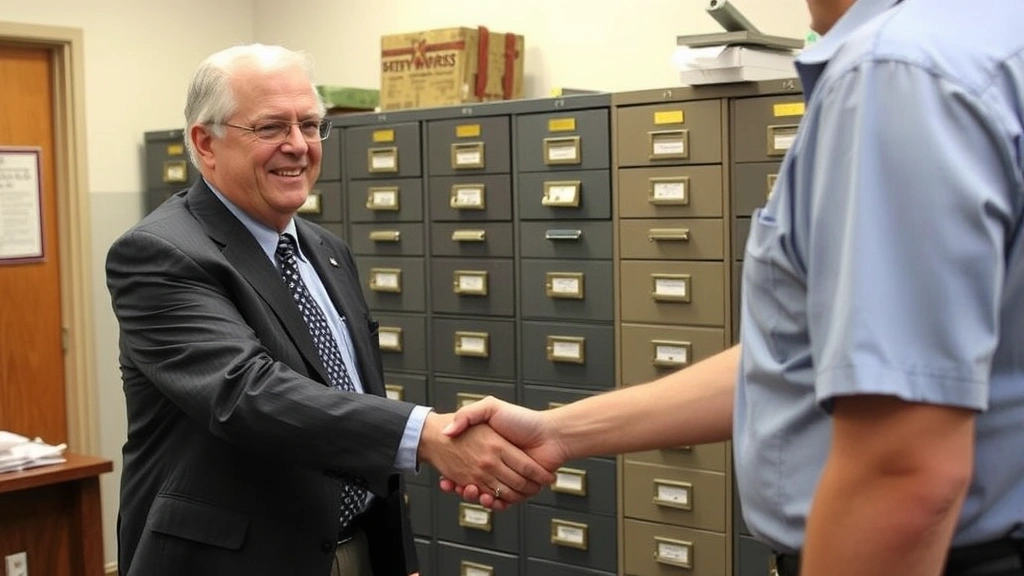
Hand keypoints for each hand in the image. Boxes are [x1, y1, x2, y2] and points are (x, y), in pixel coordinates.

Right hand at [417, 412, 554, 505]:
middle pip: (474, 483)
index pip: (465, 466)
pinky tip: (486, 498)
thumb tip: (448, 430)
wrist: (551, 434)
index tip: (447, 479)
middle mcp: (496, 464)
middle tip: (459, 486)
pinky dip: (494, 504)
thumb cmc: (523, 419)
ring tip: (470, 490)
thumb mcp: (491, 407)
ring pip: (485, 495)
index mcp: (489, 449)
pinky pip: (502, 501)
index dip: (454, 475)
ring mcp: (507, 478)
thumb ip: (469, 414)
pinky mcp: (519, 490)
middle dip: (464, 488)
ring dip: (476, 497)